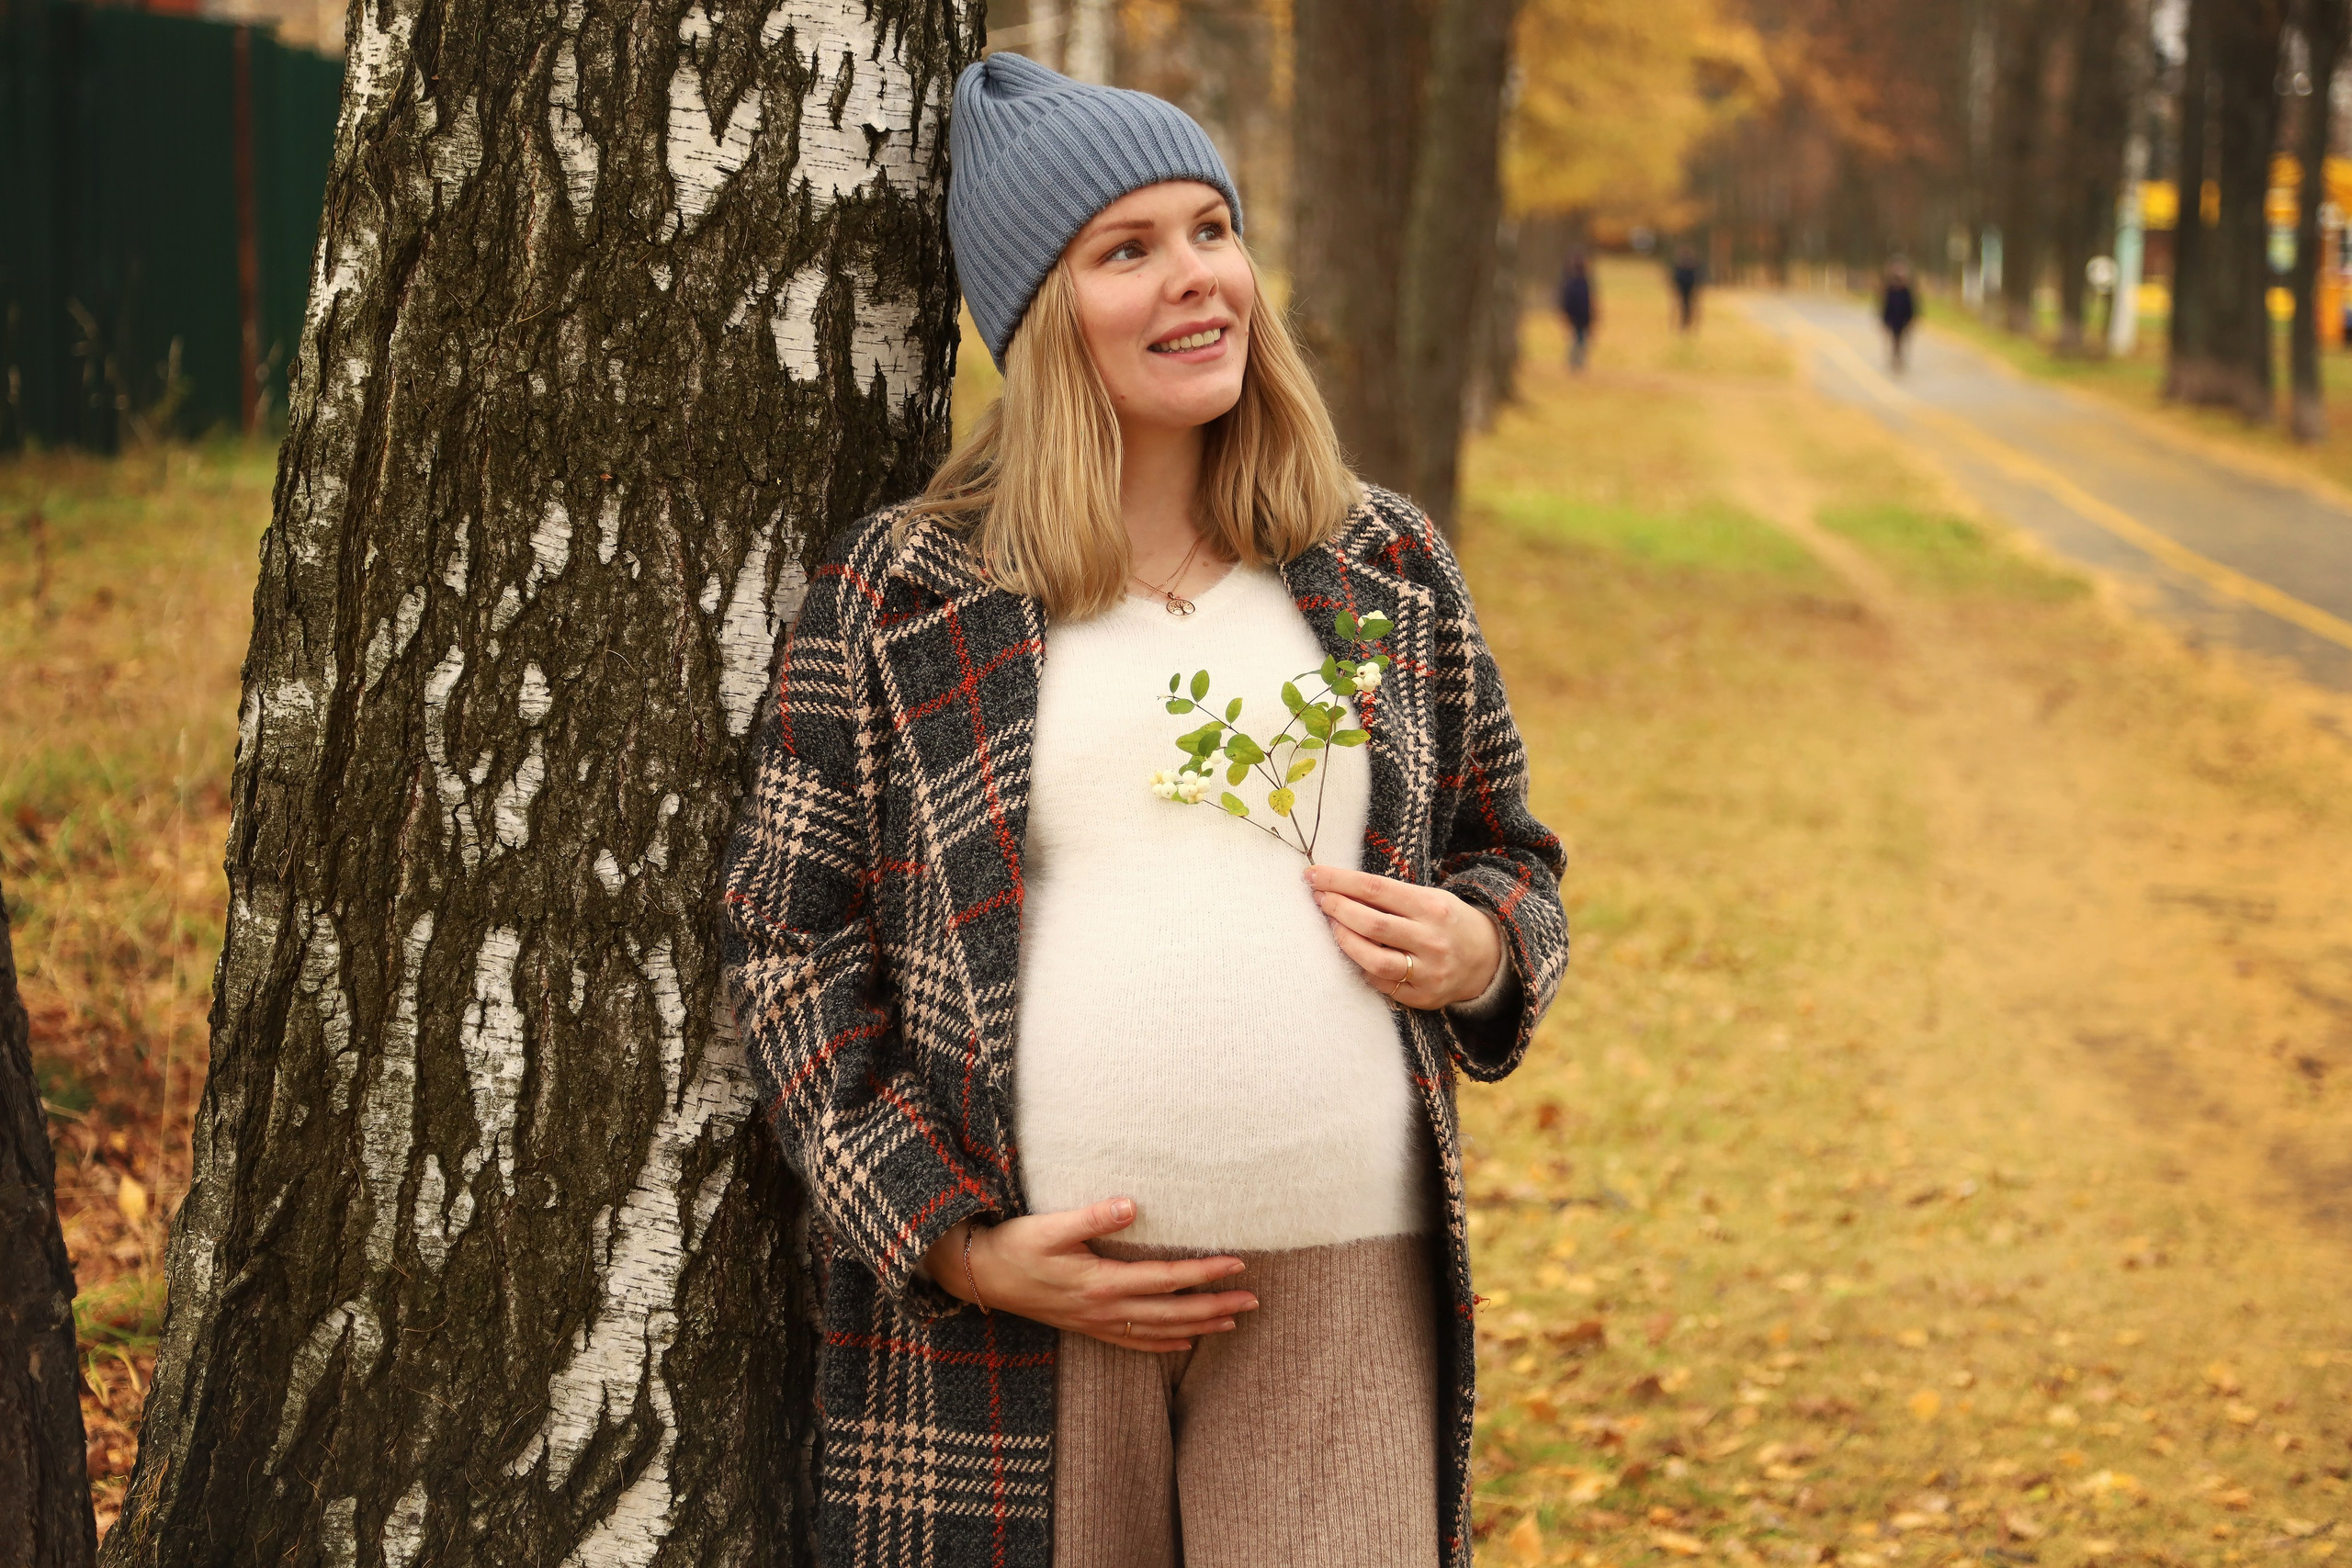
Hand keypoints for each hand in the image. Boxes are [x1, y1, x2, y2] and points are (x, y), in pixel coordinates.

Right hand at [922, 1197, 1257, 1351]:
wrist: (979, 1276)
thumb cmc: (1015, 1245)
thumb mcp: (1050, 1225)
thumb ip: (1093, 1216)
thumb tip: (1133, 1204)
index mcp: (1101, 1282)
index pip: (1166, 1279)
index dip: (1204, 1273)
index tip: (1237, 1265)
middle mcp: (1104, 1308)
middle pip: (1172, 1312)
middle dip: (1215, 1306)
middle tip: (1253, 1301)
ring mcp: (1096, 1322)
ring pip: (1158, 1330)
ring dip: (1198, 1326)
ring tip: (1232, 1321)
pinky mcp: (1086, 1326)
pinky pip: (1133, 1341)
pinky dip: (1162, 1344)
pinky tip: (1184, 1343)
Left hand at [1306, 864, 1502, 1007]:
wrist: (1487, 959)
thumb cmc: (1447, 921)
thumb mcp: (1429, 897)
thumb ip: (1389, 896)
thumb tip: (1336, 887)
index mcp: (1433, 907)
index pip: (1375, 889)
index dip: (1339, 881)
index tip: (1314, 875)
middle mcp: (1432, 940)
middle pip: (1371, 924)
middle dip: (1336, 908)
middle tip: (1318, 898)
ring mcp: (1428, 972)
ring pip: (1372, 959)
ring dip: (1343, 940)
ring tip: (1331, 925)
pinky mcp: (1422, 997)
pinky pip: (1380, 983)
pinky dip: (1361, 966)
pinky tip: (1355, 953)